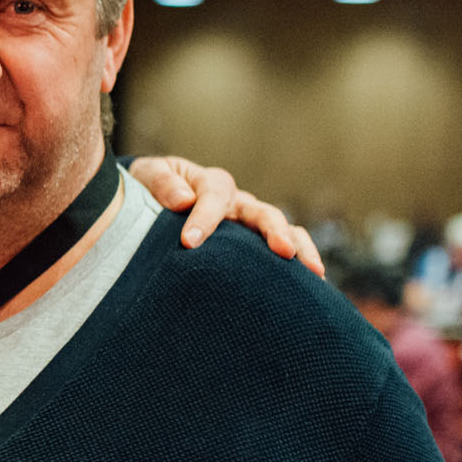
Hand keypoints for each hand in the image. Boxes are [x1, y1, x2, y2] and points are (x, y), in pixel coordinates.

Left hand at [128, 156, 323, 276]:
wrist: (149, 200)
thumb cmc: (147, 189)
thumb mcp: (147, 176)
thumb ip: (162, 184)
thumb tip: (183, 200)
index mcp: (209, 184)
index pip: (214, 197)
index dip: (204, 217)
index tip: (190, 241)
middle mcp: (236, 203)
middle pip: (263, 212)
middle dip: (274, 231)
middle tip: (283, 251)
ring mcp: (248, 224)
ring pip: (281, 231)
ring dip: (298, 247)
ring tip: (314, 271)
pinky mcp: (251, 245)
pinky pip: (281, 249)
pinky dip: (298, 262)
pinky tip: (313, 285)